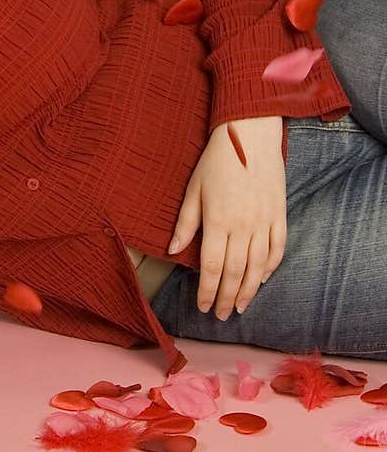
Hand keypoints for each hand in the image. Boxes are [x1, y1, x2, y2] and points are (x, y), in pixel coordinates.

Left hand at [168, 116, 286, 319]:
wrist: (250, 135)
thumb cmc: (216, 160)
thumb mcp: (193, 188)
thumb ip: (186, 222)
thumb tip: (172, 250)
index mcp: (217, 220)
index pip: (212, 267)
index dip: (208, 291)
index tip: (203, 307)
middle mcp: (242, 225)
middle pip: (235, 272)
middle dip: (227, 298)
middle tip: (221, 316)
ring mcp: (264, 221)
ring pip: (258, 266)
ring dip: (249, 290)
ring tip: (241, 307)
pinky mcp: (279, 214)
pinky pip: (277, 248)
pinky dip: (271, 267)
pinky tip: (263, 279)